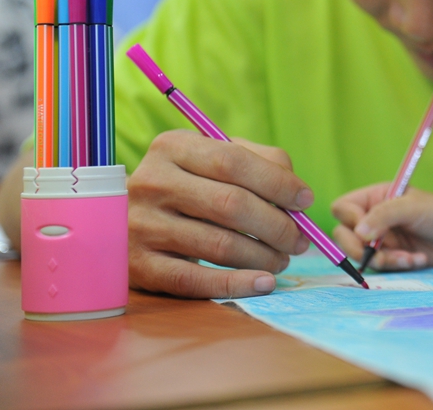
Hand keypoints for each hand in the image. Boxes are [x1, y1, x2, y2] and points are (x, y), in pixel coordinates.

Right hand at [128, 130, 314, 297]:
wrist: (126, 217)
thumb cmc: (190, 183)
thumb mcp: (215, 158)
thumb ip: (260, 162)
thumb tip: (298, 195)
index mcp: (172, 147)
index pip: (233, 161)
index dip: (277, 183)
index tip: (306, 200)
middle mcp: (152, 182)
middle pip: (231, 204)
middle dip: (277, 226)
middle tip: (300, 241)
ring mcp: (141, 225)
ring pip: (219, 245)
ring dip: (263, 257)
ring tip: (282, 260)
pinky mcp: (139, 266)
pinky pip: (195, 281)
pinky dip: (237, 285)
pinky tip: (264, 283)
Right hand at [331, 184, 432, 270]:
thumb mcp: (413, 208)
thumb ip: (385, 215)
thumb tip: (359, 231)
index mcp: (375, 197)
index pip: (343, 208)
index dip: (350, 221)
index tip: (366, 231)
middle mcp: (373, 217)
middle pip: (343, 235)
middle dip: (360, 249)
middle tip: (378, 256)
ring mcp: (380, 239)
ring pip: (361, 254)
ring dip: (384, 260)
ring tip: (409, 257)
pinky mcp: (390, 257)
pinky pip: (380, 267)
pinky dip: (397, 266)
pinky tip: (417, 260)